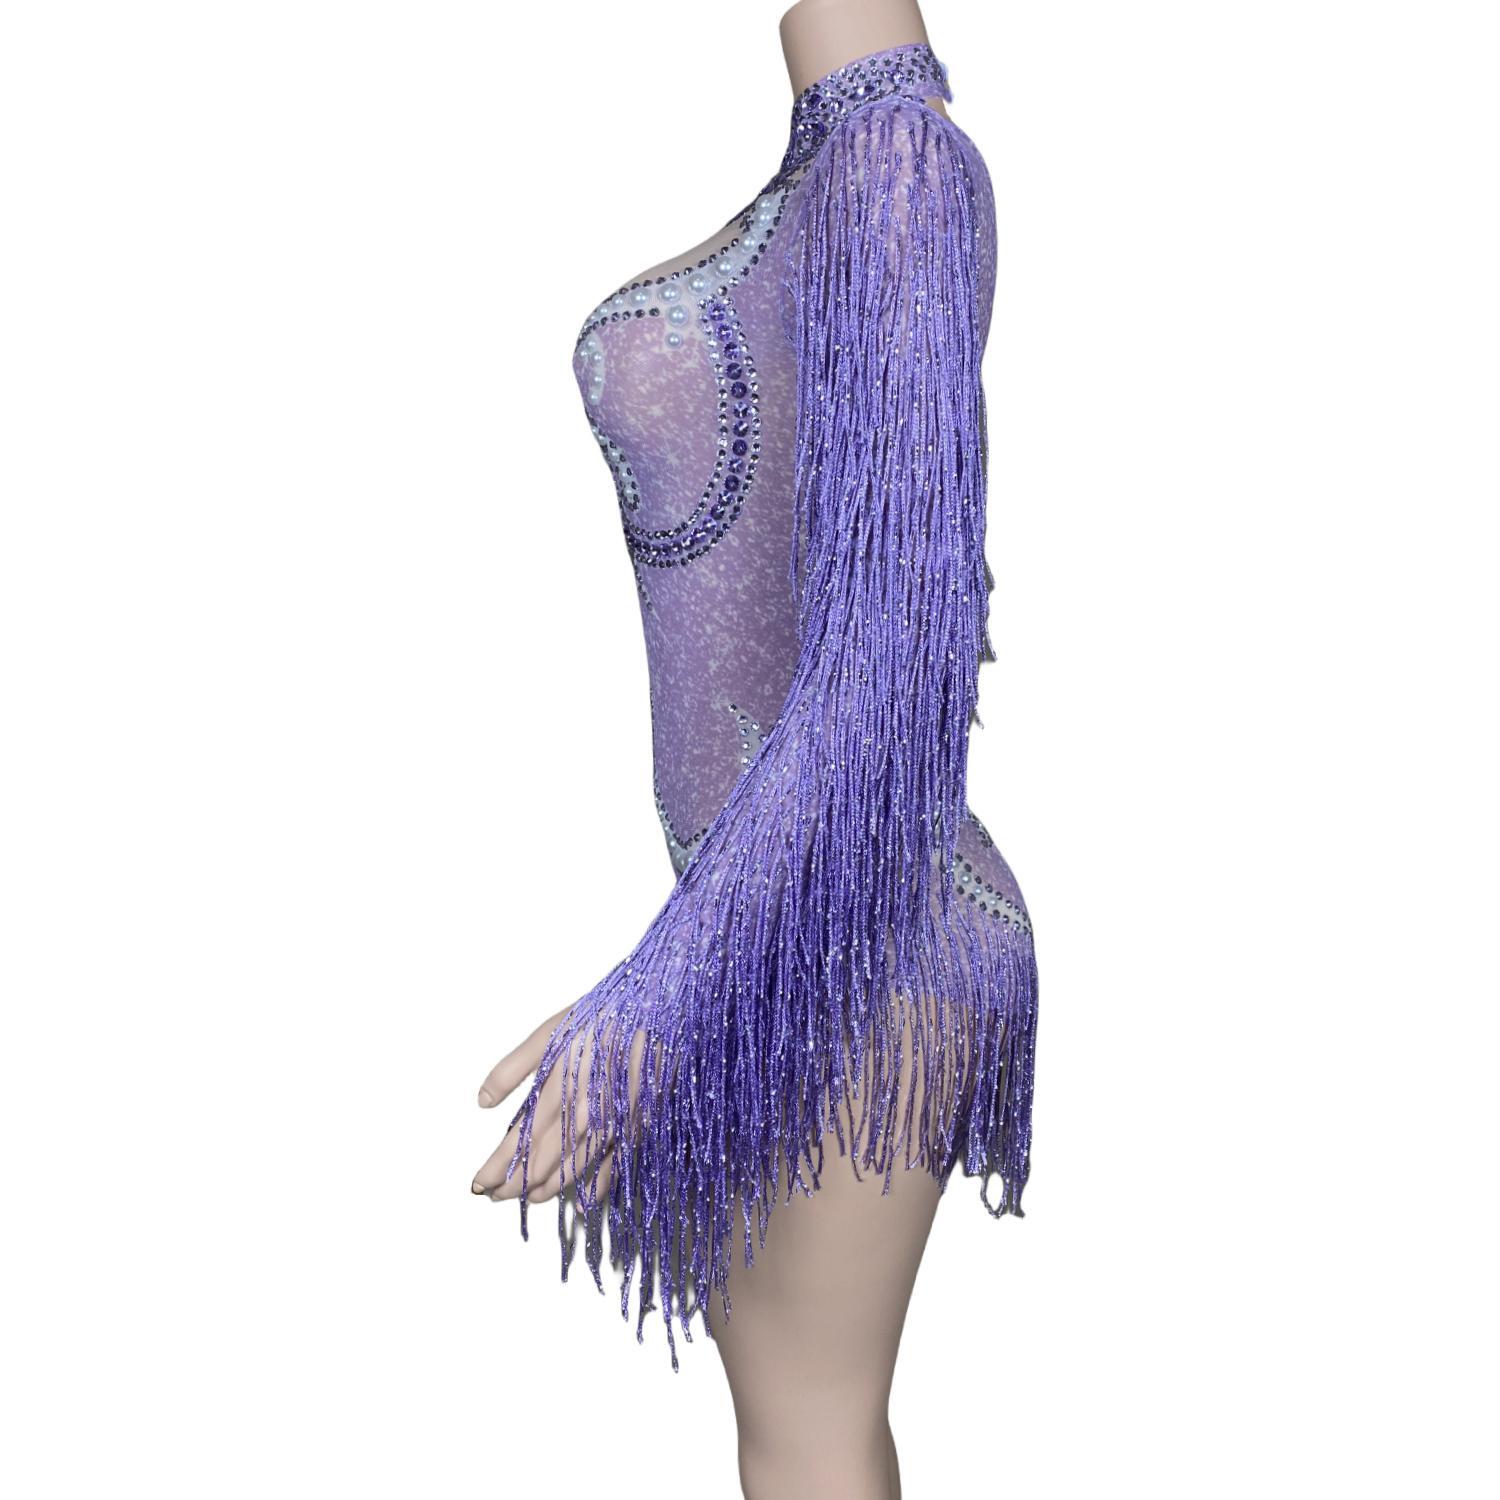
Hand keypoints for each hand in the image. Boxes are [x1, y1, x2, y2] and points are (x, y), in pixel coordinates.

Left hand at [471, 1004, 641, 1204]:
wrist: (660, 1008)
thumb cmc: (602, 1013)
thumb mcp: (549, 1031)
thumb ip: (511, 1068)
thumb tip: (482, 1101)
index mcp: (556, 1091)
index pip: (518, 1144)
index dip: (495, 1169)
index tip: (477, 1184)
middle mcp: (581, 1116)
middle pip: (542, 1164)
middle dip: (515, 1185)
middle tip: (494, 1196)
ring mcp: (610, 1125)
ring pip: (574, 1170)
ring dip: (548, 1189)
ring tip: (529, 1198)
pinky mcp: (635, 1125)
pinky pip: (613, 1167)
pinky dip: (596, 1188)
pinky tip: (582, 1203)